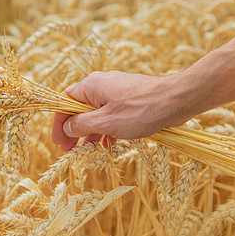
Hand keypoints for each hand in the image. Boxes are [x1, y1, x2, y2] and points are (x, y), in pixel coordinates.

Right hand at [52, 71, 183, 150]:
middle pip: (78, 108)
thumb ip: (82, 125)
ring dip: (89, 132)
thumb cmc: (140, 110)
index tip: (57, 141)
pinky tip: (108, 144)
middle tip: (68, 150)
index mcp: (91, 86)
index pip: (65, 102)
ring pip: (95, 112)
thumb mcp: (106, 122)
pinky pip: (110, 113)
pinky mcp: (128, 98)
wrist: (176, 100)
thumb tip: (67, 128)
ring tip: (86, 151)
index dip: (58, 122)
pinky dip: (105, 128)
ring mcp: (116, 90)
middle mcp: (101, 84)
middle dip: (72, 130)